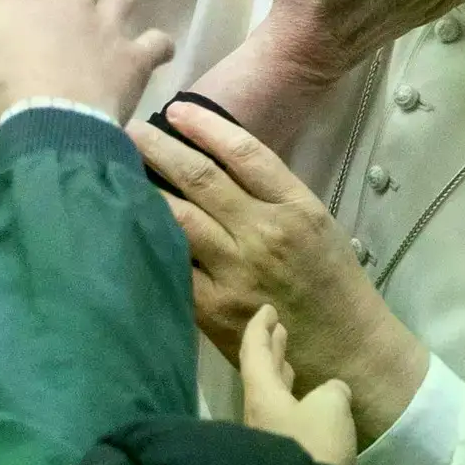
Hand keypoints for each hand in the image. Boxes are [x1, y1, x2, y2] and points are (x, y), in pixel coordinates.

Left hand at [130, 101, 426, 443]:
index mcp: (296, 208)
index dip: (206, 127)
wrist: (347, 354)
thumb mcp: (317, 224)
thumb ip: (271, 193)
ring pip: (178, 219)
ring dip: (144, 189)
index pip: (245, 154)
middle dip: (159, 149)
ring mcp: (236, 273)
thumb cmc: (331, 283)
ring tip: (116, 168)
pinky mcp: (213, 309)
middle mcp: (264, 235)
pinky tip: (124, 224)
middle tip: (127, 130)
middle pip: (201, 180)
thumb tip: (216, 158)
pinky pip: (172, 265)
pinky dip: (148, 241)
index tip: (175, 110)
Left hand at [239, 305, 356, 464]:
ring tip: (289, 361)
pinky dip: (291, 401)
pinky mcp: (278, 459)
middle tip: (278, 329)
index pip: (254, 351)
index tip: (267, 310)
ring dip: (280, 376)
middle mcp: (256, 413)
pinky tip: (308, 405)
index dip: (260, 328)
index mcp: (261, 393)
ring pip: (269, 396)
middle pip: (259, 373)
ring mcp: (264, 438)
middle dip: (270, 349)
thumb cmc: (313, 445)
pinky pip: (281, 418)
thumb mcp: (330, 406)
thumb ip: (331, 391)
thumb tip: (332, 393)